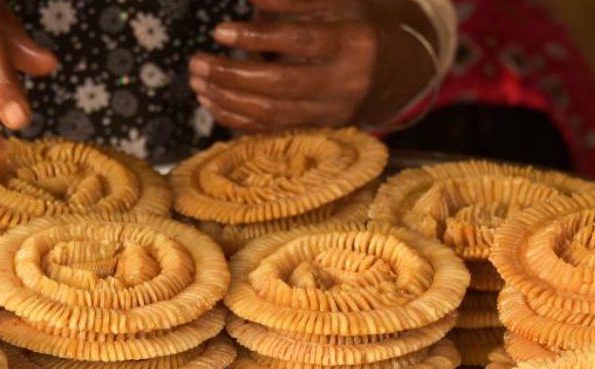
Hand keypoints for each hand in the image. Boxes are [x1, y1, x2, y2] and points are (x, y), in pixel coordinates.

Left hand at [188, 0, 434, 131]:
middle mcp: (346, 82)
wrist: (397, 72)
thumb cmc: (360, 28)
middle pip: (280, 84)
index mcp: (353, 42)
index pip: (298, 41)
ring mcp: (334, 112)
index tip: (220, 30)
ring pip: (273, 112)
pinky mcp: (322, 130)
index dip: (257, 37)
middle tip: (197, 63)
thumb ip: (295, 1)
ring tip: (197, 82)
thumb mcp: (339, 4)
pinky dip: (239, 118)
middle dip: (232, 75)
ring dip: (229, 99)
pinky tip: (213, 103)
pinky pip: (273, 129)